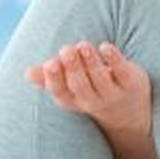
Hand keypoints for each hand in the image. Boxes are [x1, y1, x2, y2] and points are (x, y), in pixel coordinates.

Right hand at [26, 41, 151, 135]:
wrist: (130, 113)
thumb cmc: (94, 92)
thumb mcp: (72, 90)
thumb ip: (51, 79)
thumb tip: (27, 73)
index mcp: (75, 101)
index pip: (62, 94)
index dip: (54, 81)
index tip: (49, 64)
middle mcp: (94, 100)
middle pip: (81, 86)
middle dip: (72, 68)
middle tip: (66, 50)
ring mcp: (114, 94)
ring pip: (100, 79)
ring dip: (91, 61)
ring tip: (82, 45)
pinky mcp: (132, 83)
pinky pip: (122, 72)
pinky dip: (113, 59)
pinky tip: (105, 46)